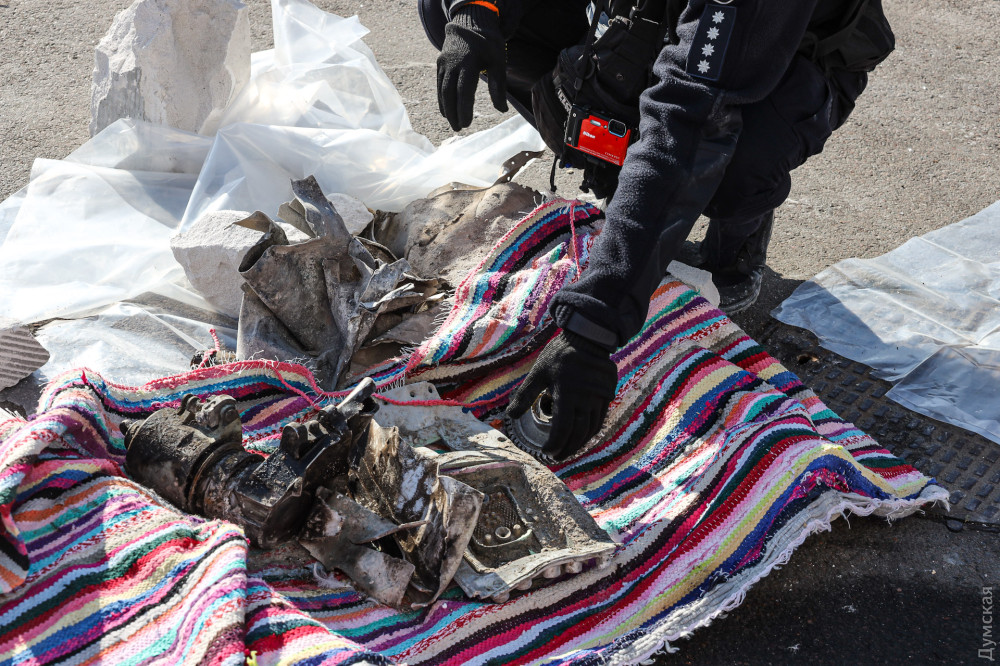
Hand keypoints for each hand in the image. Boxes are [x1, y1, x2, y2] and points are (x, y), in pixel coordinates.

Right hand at [437, 6, 507, 130]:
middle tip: (458, 129)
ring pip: (442, 90)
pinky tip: (446, 111)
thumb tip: (502, 110)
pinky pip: (439, 84)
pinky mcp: (440, 63)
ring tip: (453, 124)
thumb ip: (498, 85)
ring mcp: (444, 62)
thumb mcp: (498, 61)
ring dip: (446, 109)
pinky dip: (441, 99)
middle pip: (449, 92)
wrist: (471, 21)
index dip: (464, 108)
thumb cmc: (488, 44)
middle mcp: (453, 62)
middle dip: (453, 113)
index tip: (467, 123)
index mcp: (469, 62)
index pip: (464, 90)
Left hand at [507, 330, 617, 460]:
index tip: (546, 451)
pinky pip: (599, 420)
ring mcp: (599, 399)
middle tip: (557, 457)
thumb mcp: (538, 373)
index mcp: (567, 394)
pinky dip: (590, 433)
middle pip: (578, 434)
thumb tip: (510, 416)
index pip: (562, 429)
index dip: (555, 444)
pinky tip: (581, 437)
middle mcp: (586, 399)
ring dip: (579, 443)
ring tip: (568, 450)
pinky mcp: (606, 397)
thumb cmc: (559, 356)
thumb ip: (524, 395)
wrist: (588, 339)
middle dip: (567, 449)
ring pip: (591, 429)